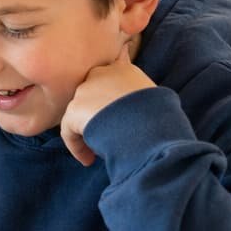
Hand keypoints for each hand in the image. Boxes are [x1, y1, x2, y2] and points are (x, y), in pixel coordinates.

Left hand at [61, 46, 155, 166]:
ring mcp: (85, 91)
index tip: (111, 101)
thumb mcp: (159, 98)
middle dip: (94, 113)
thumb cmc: (161, 117)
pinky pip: (69, 131)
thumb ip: (144, 96)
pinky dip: (77, 147)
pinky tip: (88, 161)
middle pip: (90, 93)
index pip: (111, 69)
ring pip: (79, 113)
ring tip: (98, 152)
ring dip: (86, 132)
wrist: (148, 126)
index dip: (108, 88)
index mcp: (123, 69)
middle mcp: (101, 74)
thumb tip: (143, 104)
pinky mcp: (75, 110)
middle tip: (105, 133)